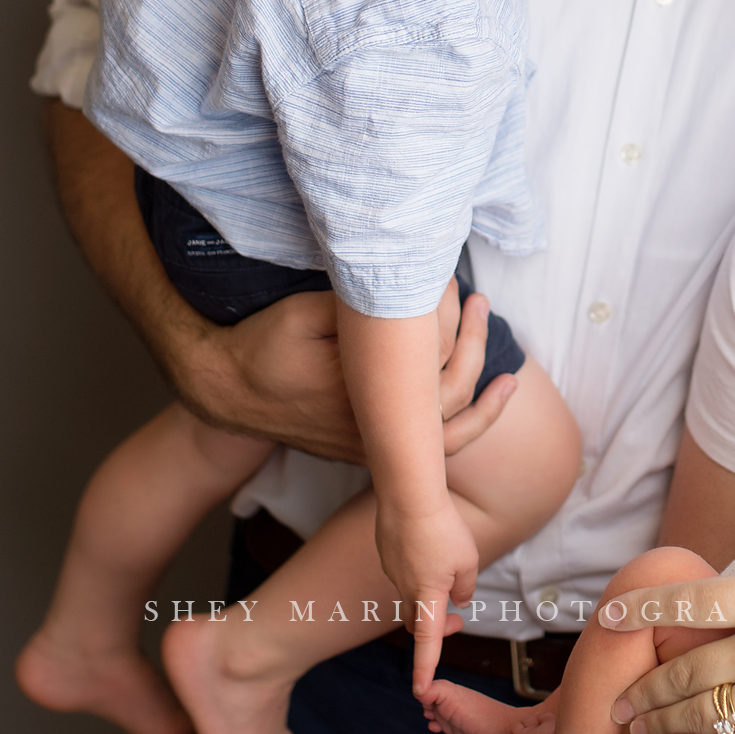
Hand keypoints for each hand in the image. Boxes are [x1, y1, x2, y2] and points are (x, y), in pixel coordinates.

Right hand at [189, 280, 514, 462]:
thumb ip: (358, 305)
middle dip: (474, 346)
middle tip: (480, 302)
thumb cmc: (266, 345)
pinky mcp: (368, 451)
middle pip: (449, 398)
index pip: (431, 362)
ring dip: (483, 404)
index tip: (450, 281)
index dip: (449, 317)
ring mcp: (372, 448)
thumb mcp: (306, 311)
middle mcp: (373, 431)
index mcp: (363, 396)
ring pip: (447, 438)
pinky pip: (428, 452)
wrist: (225, 392)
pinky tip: (485, 404)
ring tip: (508, 378)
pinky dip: (463, 430)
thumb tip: (407, 281)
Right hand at [376, 493, 480, 697]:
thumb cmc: (443, 529)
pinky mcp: (386, 553)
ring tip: (449, 566)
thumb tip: (460, 600)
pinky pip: (403, 571)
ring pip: (410, 594)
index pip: (426, 642)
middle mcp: (405, 588)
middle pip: (417, 621)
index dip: (425, 668)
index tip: (420, 691)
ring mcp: (392, 571)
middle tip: (458, 620)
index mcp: (427, 596)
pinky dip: (418, 569)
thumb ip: (466, 586)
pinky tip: (428, 543)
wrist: (408, 495)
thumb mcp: (468, 560)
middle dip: (436, 628)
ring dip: (429, 595)